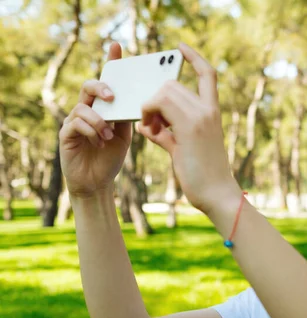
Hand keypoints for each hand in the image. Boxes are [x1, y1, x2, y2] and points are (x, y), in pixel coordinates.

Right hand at [59, 42, 131, 198]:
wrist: (98, 182)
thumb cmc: (111, 157)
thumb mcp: (126, 135)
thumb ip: (128, 117)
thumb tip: (140, 102)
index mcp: (103, 108)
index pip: (105, 82)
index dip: (110, 63)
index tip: (117, 46)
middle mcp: (87, 110)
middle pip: (88, 87)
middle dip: (101, 88)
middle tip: (112, 96)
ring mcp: (74, 121)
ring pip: (82, 107)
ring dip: (99, 120)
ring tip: (108, 135)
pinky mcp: (66, 134)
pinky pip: (75, 123)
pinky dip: (90, 131)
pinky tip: (100, 143)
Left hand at [136, 42, 239, 212]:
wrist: (216, 193)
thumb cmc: (202, 175)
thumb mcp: (183, 148)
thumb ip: (166, 134)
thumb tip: (145, 127)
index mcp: (212, 113)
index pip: (207, 74)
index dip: (194, 57)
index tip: (180, 47)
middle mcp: (208, 110)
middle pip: (173, 84)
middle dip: (154, 98)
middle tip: (151, 122)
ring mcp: (200, 117)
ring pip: (164, 92)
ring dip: (149, 108)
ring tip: (151, 129)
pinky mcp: (189, 128)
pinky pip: (159, 106)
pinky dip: (147, 116)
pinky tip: (149, 133)